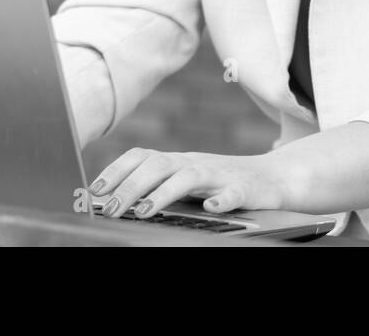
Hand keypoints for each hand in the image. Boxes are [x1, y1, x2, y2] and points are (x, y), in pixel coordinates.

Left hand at [88, 148, 299, 218]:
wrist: (273, 178)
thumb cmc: (221, 183)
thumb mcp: (185, 180)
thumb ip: (156, 185)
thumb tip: (110, 200)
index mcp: (178, 161)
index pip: (142, 156)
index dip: (117, 170)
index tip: (95, 191)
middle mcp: (195, 162)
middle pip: (158, 165)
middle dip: (130, 187)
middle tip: (109, 210)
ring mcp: (220, 174)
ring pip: (188, 177)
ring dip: (162, 193)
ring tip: (142, 211)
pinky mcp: (245, 190)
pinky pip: (233, 193)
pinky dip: (222, 200)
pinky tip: (211, 209)